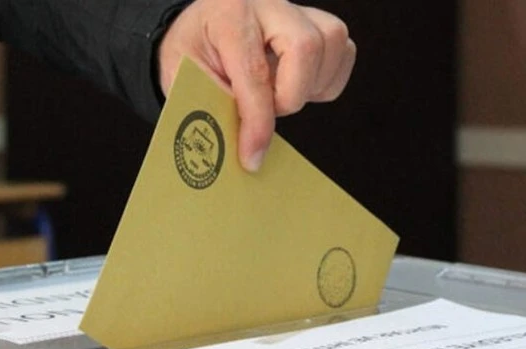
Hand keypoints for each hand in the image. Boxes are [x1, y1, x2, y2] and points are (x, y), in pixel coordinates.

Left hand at [158, 0, 355, 171]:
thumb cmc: (193, 50)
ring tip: (280, 96)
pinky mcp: (318, 23)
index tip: (252, 156)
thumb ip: (209, 107)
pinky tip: (297, 86)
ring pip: (332, 44)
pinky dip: (325, 80)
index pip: (254, 71)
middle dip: (290, 96)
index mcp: (229, 13)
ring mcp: (298, 11)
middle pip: (306, 47)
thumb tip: (239, 150)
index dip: (257, 122)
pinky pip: (343, 52)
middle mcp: (268, 4)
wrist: (201, 29)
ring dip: (310, 86)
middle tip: (268, 112)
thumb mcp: (183, 76)